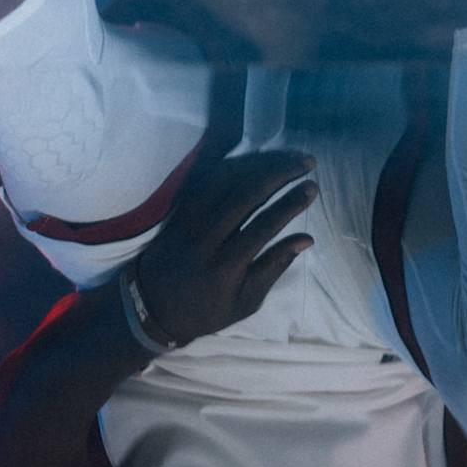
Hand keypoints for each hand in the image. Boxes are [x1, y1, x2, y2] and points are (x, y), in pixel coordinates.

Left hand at [133, 149, 317, 344]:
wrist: (153, 304)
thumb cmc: (207, 309)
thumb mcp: (246, 301)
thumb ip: (275, 266)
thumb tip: (307, 239)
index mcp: (226, 267)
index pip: (264, 226)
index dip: (291, 204)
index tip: (313, 187)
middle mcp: (207, 237)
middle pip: (247, 194)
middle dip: (281, 172)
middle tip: (307, 162)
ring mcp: (191, 218)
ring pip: (229, 179)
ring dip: (261, 162)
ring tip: (288, 157)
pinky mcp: (182, 206)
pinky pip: (210, 177)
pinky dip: (236, 163)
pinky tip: (256, 158)